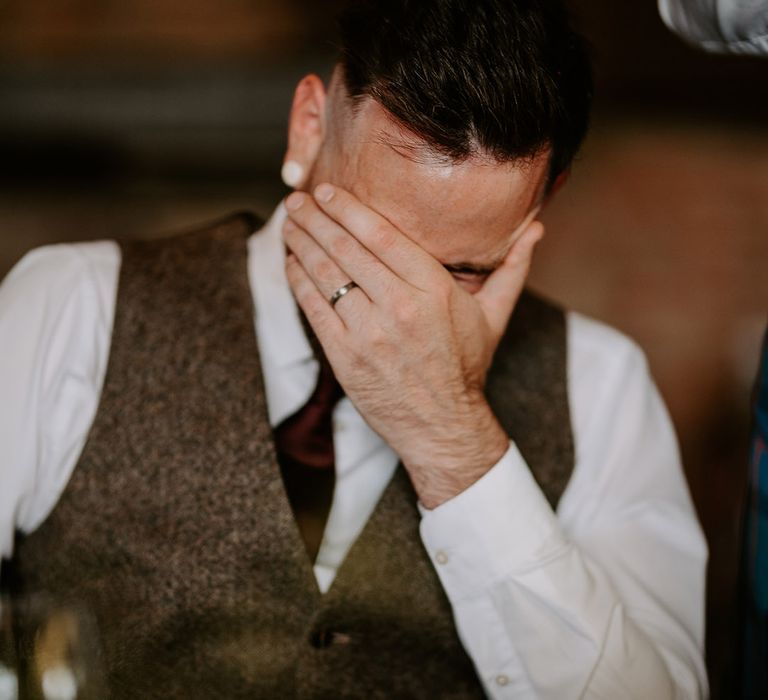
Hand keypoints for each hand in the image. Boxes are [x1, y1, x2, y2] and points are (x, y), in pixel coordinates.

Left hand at [282, 184, 542, 507]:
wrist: (443, 424)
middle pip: (347, 249)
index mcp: (434, 290)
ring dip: (302, 243)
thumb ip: (512, 268)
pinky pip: (313, 308)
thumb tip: (537, 229)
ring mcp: (368, 333)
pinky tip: (292, 262)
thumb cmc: (466, 366)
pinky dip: (298, 281)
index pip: (382, 235)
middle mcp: (400, 307)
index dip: (349, 209)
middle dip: (316, 219)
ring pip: (326, 275)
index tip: (328, 191)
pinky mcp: (345, 356)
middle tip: (297, 199)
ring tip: (289, 223)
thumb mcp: (495, 315)